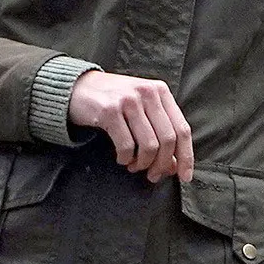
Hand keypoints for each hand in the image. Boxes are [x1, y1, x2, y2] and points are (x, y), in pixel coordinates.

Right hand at [66, 69, 193, 180]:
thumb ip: (159, 132)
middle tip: (153, 175)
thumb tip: (174, 166)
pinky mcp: (109, 111)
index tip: (185, 176)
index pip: (182, 129)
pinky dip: (126, 158)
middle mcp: (147, 92)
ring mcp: (129, 100)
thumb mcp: (141, 109)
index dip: (186, 156)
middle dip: (162, 164)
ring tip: (134, 166)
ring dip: (143, 163)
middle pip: (168, 140)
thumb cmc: (113, 101)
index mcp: (160, 91)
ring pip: (149, 145)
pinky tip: (121, 158)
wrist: (77, 87)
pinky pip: (127, 146)